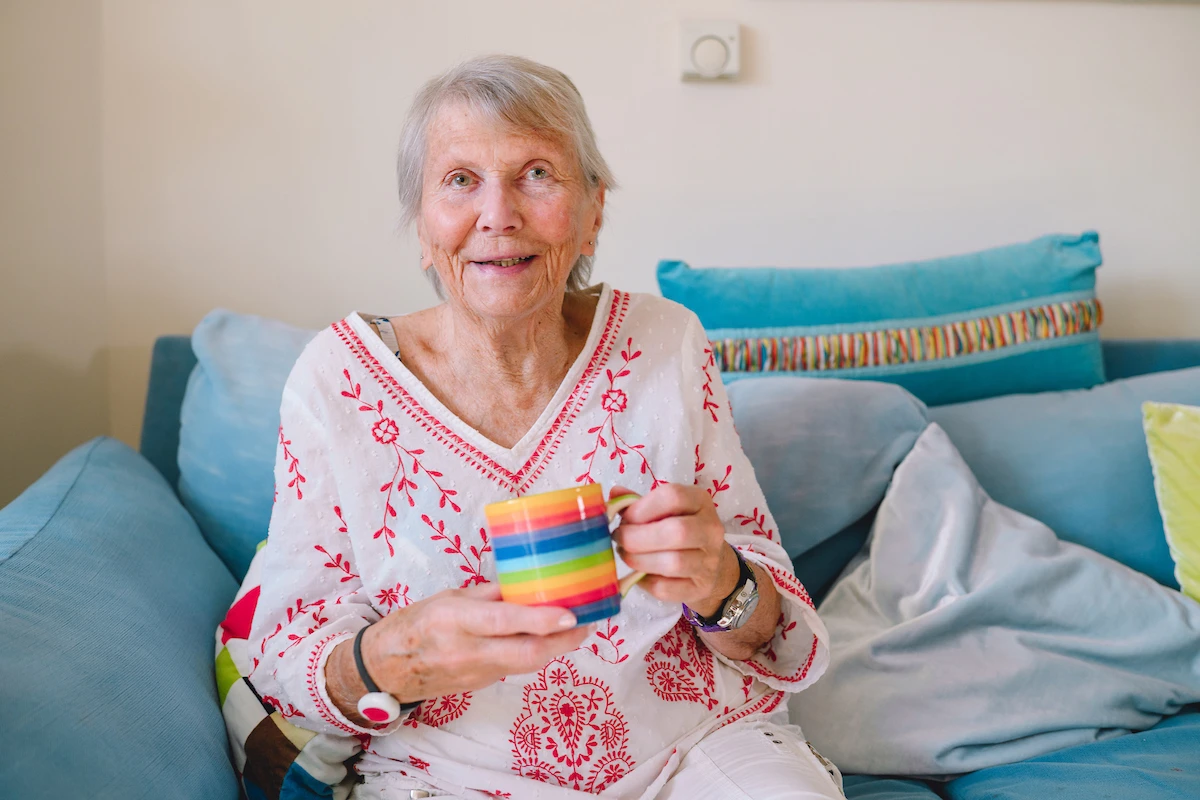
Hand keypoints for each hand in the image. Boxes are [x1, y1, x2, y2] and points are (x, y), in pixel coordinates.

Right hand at [328, 583, 590, 717]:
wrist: (385, 669)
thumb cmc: (416, 623)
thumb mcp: (450, 597)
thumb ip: (491, 594)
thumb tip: (528, 584)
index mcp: (456, 620)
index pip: (504, 623)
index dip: (540, 620)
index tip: (570, 613)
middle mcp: (468, 650)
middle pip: (526, 655)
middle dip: (563, 641)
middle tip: (588, 622)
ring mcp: (476, 673)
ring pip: (526, 665)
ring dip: (554, 648)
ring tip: (576, 627)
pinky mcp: (481, 685)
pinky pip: (515, 669)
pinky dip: (535, 654)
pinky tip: (547, 639)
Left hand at [610, 483, 738, 617]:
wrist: (710, 566)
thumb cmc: (679, 530)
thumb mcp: (663, 510)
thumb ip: (638, 502)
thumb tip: (614, 494)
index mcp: (700, 501)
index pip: (673, 497)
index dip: (642, 508)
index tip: (625, 518)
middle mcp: (711, 530)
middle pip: (676, 531)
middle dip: (637, 537)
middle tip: (619, 539)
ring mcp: (709, 561)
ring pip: (672, 562)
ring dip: (639, 560)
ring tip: (626, 555)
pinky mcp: (700, 588)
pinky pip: (666, 587)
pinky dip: (645, 582)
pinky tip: (639, 574)